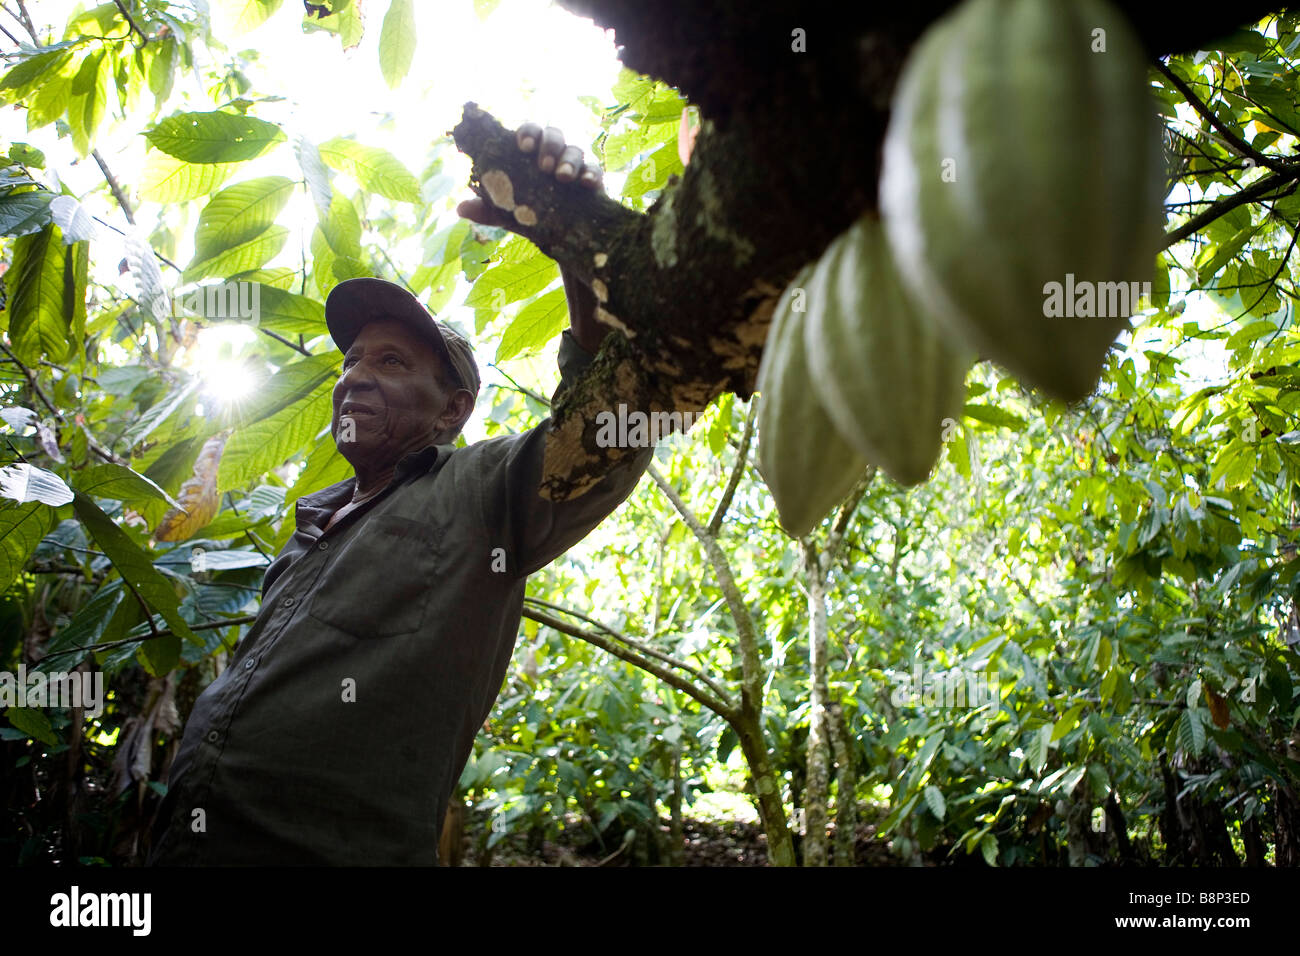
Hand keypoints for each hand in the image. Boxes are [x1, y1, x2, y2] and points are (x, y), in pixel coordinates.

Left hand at [456, 123, 603, 228]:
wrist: (563, 235)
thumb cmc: (533, 215)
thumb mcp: (509, 213)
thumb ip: (488, 209)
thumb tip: (460, 209)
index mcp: (532, 153)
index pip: (530, 132)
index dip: (527, 134)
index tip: (522, 147)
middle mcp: (554, 153)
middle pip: (554, 135)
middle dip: (549, 146)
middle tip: (543, 166)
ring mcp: (575, 165)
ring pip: (575, 150)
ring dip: (568, 161)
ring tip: (562, 178)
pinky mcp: (592, 179)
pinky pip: (594, 170)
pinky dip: (591, 174)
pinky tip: (586, 184)